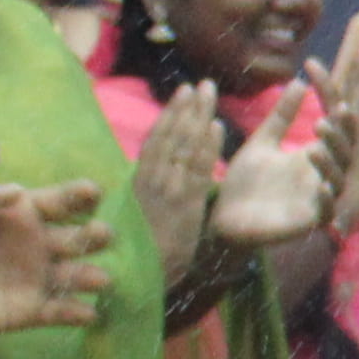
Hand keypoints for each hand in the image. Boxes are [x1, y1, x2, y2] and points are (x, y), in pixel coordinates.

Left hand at [0, 181, 111, 342]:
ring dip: (89, 275)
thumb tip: (16, 191)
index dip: (78, 195)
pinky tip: (89, 314)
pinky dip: (75, 313)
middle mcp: (42, 244)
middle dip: (94, 235)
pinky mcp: (33, 310)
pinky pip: (59, 312)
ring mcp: (41, 278)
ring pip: (75, 275)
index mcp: (26, 214)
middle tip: (102, 234)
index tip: (92, 191)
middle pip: (78, 237)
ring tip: (99, 279)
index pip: (60, 201)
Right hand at [127, 84, 223, 286]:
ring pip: (183, 147)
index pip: (157, 138)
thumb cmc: (148, 242)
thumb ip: (153, 181)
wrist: (148, 274)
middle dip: (187, 108)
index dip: (171, 113)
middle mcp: (153, 180)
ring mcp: (169, 190)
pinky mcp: (185, 205)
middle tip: (203, 83)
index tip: (183, 91)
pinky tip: (217, 128)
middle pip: (171, 136)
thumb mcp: (146, 207)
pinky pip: (197, 171)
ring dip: (198, 118)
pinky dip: (207, 148)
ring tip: (210, 94)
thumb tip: (162, 157)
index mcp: (141, 179)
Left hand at [208, 88, 336, 250]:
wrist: (224, 219)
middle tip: (325, 122)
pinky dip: (326, 199)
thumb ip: (281, 116)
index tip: (319, 76)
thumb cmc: (244, 183)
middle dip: (340, 137)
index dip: (334, 104)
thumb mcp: (262, 142)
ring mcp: (318, 198)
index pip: (335, 126)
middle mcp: (322, 174)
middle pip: (345, 151)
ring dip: (331, 164)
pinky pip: (325, 211)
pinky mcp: (309, 221)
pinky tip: (318, 187)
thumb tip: (298, 81)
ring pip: (338, 179)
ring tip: (314, 148)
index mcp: (314, 154)